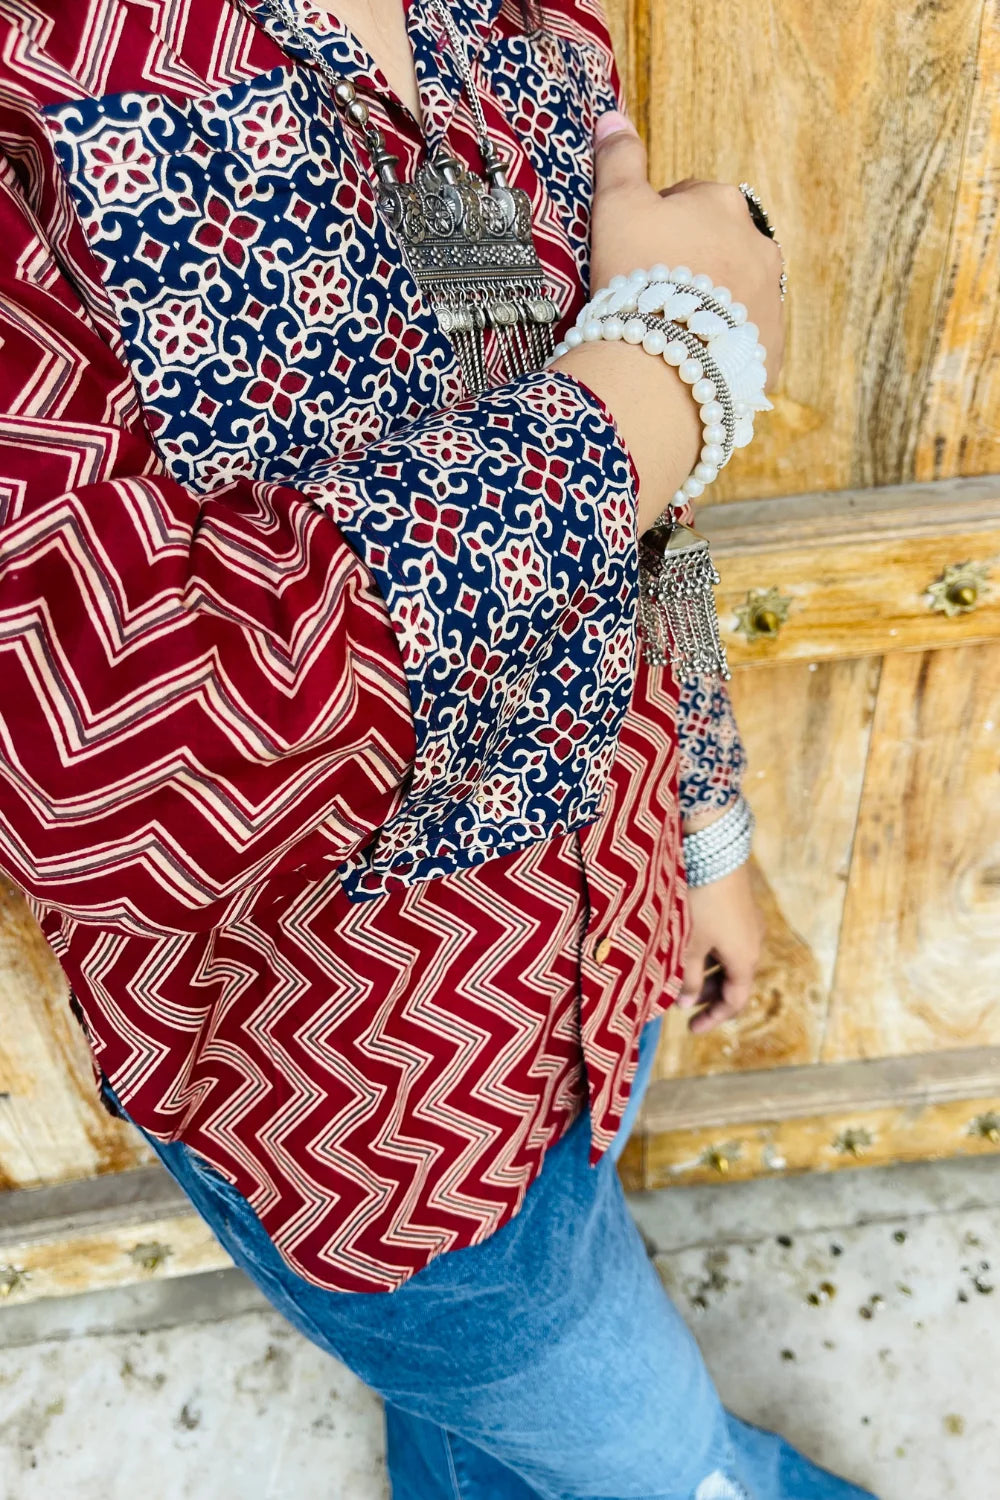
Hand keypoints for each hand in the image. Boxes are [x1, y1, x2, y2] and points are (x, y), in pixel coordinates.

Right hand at [552, 111, 785, 532]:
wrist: (664, 364)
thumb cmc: (637, 277)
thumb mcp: (617, 207)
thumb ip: (619, 160)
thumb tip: (613, 116)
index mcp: (724, 204)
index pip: (689, 200)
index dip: (655, 225)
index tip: (634, 254)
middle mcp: (759, 246)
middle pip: (717, 248)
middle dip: (689, 264)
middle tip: (650, 294)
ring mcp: (770, 302)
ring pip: (734, 295)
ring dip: (707, 306)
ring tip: (669, 331)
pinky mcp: (768, 353)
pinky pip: (742, 343)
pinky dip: (718, 347)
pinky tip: (688, 359)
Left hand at [677, 856, 765, 1033]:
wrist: (715, 852)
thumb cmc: (700, 903)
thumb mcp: (689, 945)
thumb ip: (688, 978)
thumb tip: (686, 1003)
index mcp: (745, 960)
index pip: (735, 1001)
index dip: (714, 1018)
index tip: (691, 1028)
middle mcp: (754, 944)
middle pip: (735, 981)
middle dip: (709, 995)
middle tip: (682, 1001)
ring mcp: (750, 924)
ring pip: (731, 960)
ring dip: (709, 973)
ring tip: (682, 975)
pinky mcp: (741, 907)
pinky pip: (730, 941)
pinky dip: (712, 953)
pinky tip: (691, 947)